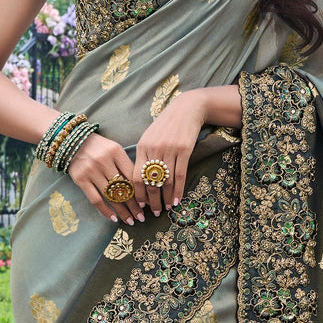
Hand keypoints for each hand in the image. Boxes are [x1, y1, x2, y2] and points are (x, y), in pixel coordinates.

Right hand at [67, 132, 145, 224]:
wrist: (72, 141)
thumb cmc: (99, 147)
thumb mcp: (115, 149)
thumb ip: (126, 165)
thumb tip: (141, 189)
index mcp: (116, 152)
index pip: (132, 176)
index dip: (141, 192)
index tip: (147, 204)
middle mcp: (104, 161)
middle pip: (123, 188)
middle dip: (134, 206)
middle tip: (142, 217)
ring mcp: (91, 171)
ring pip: (111, 196)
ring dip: (122, 211)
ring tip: (130, 221)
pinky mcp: (81, 179)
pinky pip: (96, 199)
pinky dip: (105, 211)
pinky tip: (114, 218)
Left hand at [132, 89, 207, 216]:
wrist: (186, 109)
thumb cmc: (167, 125)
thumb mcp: (150, 137)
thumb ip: (144, 155)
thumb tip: (141, 178)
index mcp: (142, 147)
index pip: (136, 176)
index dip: (138, 193)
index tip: (141, 205)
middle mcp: (154, 149)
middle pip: (150, 182)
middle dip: (152, 201)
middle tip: (154, 213)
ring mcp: (169, 150)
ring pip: (165, 181)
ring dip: (166, 198)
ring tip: (166, 209)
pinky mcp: (184, 150)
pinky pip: (180, 175)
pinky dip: (178, 190)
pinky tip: (177, 200)